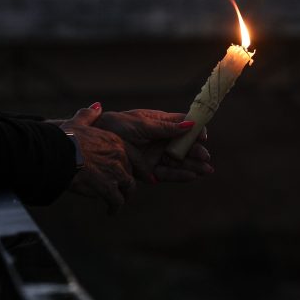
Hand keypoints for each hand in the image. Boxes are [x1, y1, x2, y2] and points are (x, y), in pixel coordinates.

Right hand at [61, 104, 134, 213]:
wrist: (58, 154)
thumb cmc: (65, 138)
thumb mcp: (78, 122)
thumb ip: (89, 115)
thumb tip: (97, 106)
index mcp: (115, 142)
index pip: (134, 156)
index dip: (140, 166)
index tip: (145, 174)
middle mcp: (119, 157)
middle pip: (131, 173)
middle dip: (128, 182)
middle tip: (125, 191)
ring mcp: (115, 173)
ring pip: (128, 188)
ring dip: (123, 196)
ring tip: (118, 203)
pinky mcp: (107, 188)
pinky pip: (117, 201)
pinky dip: (115, 208)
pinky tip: (111, 212)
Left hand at [94, 109, 212, 182]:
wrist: (94, 143)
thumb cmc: (116, 126)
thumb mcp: (142, 124)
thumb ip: (166, 127)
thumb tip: (191, 124)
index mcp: (161, 122)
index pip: (184, 125)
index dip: (196, 130)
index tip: (202, 136)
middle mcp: (161, 138)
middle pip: (184, 145)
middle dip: (197, 151)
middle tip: (205, 157)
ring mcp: (156, 154)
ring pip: (179, 161)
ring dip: (193, 165)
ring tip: (206, 171)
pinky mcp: (149, 169)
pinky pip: (168, 173)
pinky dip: (179, 175)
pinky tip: (191, 176)